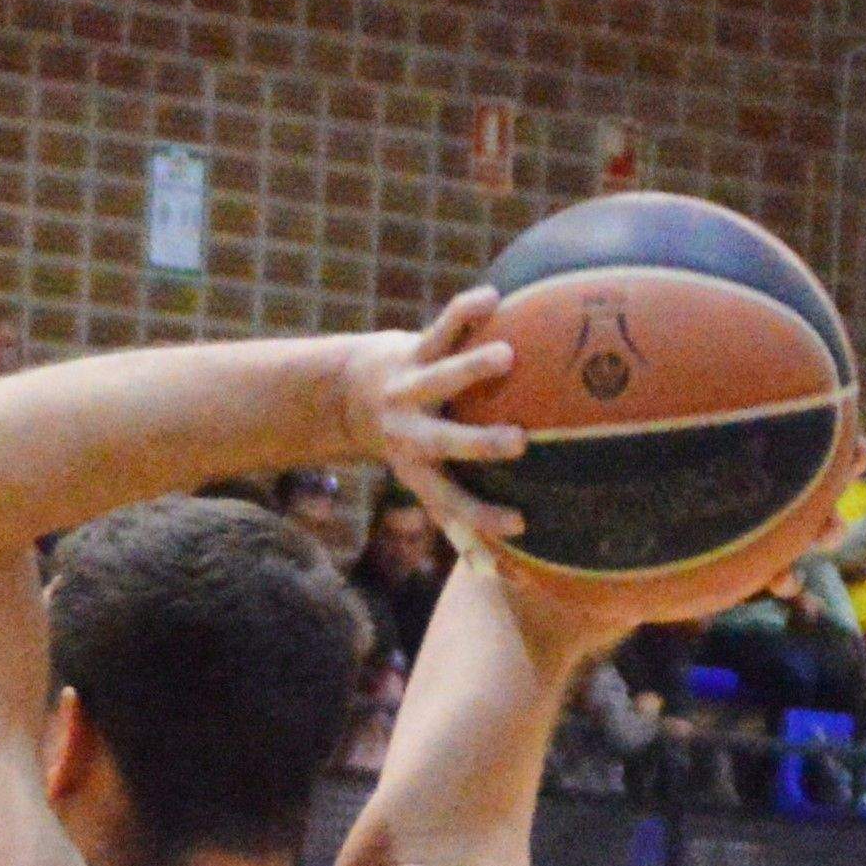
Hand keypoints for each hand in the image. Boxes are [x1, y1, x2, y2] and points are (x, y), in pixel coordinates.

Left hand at [345, 287, 526, 561]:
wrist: (346, 392)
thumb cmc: (407, 441)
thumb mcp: (423, 475)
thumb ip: (458, 507)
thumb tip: (497, 567)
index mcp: (417, 467)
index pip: (450, 500)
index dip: (481, 516)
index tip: (519, 523)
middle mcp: (411, 430)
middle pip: (445, 441)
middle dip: (480, 443)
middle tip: (520, 442)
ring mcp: (411, 387)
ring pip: (442, 375)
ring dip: (472, 368)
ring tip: (506, 358)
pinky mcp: (411, 350)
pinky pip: (441, 327)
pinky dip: (465, 311)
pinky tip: (492, 298)